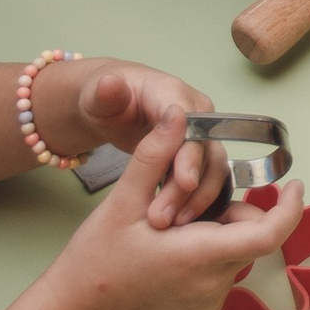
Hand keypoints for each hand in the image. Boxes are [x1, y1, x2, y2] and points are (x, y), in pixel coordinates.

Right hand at [33, 110, 303, 309]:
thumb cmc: (95, 258)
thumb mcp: (121, 202)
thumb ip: (154, 156)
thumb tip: (177, 114)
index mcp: (198, 256)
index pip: (267, 235)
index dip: (290, 209)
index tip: (294, 184)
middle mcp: (212, 286)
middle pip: (248, 238)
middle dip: (229, 214)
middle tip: (185, 205)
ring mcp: (208, 304)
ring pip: (235, 255)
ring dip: (217, 235)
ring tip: (169, 231)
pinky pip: (221, 274)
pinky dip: (208, 256)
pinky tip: (170, 253)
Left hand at [35, 59, 222, 222]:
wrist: (112, 106)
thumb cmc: (105, 101)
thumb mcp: (97, 96)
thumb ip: (104, 93)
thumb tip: (110, 84)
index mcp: (175, 96)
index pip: (193, 124)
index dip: (190, 153)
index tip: (184, 182)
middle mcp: (198, 115)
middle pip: (205, 151)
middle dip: (189, 187)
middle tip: (164, 218)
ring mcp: (201, 137)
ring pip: (213, 170)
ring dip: (197, 199)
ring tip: (171, 225)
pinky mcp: (199, 157)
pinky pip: (208, 181)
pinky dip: (198, 202)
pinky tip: (182, 223)